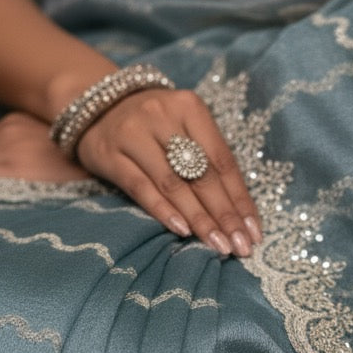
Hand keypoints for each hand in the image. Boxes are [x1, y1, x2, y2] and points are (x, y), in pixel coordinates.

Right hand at [75, 86, 262, 256]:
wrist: (98, 106)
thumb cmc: (156, 125)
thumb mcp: (185, 128)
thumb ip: (209, 161)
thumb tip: (240, 213)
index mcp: (190, 107)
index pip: (222, 160)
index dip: (240, 198)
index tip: (254, 230)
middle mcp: (161, 116)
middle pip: (200, 174)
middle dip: (224, 215)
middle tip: (240, 245)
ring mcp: (133, 134)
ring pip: (173, 184)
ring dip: (199, 219)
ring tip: (218, 245)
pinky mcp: (109, 154)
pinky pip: (140, 189)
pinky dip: (164, 211)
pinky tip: (183, 231)